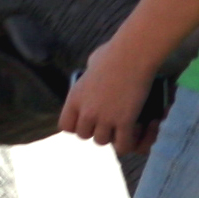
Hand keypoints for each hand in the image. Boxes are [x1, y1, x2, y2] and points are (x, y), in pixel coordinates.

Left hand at [58, 41, 159, 155]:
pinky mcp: (124, 122)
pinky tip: (130, 137)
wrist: (133, 55)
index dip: (76, 126)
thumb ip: (89, 73)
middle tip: (106, 123)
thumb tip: (92, 69)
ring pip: (101, 141)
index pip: (66, 126)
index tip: (85, 121)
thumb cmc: (113, 53)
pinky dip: (126, 143)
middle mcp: (87, 111)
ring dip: (110, 136)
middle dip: (94, 130)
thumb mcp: (92, 63)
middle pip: (84, 135)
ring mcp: (105, 118)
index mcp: (75, 97)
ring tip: (119, 128)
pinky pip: (122, 144)